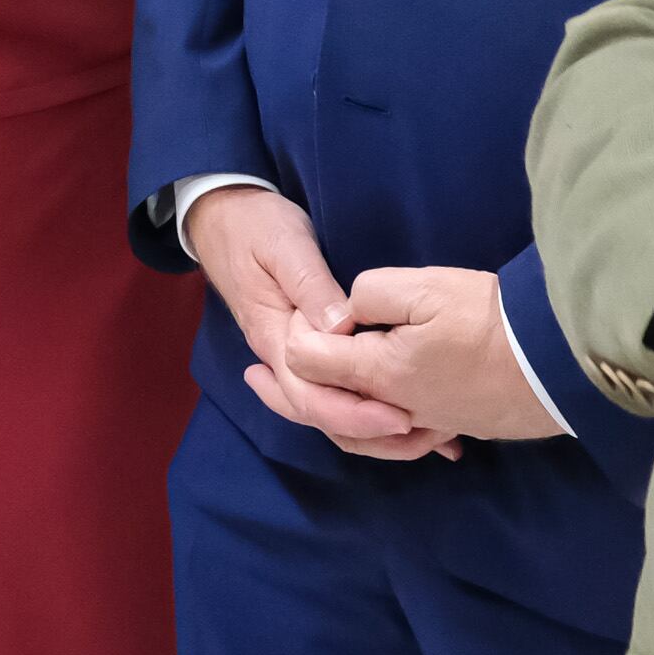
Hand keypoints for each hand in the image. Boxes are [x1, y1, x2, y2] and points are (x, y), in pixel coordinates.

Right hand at [181, 187, 456, 460]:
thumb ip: (310, 286)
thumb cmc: (257, 226)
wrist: (224, 216)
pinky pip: (333, 391)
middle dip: (373, 433)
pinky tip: (406, 415)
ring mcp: (292, 357)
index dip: (355, 414)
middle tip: (428, 436)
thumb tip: (341, 329)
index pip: (311, 396)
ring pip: (328, 412)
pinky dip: (366, 411)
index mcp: (275, 338)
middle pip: (322, 416)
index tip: (400, 417)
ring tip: (426, 438)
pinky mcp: (306, 349)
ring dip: (373, 432)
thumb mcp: (285, 246)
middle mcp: (281, 359)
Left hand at [279, 266, 563, 444]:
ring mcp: (428, 424)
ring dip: (326, 414)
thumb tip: (346, 310)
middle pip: (326, 407)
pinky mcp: (456, 426)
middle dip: (286, 391)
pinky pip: (398, 437)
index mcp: (379, 372)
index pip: (311, 360)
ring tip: (307, 397)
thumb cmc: (490, 320)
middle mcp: (395, 409)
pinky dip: (373, 429)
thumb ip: (372, 293)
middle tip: (252, 378)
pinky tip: (377, 419)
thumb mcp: (425, 287)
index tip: (291, 311)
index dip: (296, 334)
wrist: (560, 364)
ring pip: (359, 431)